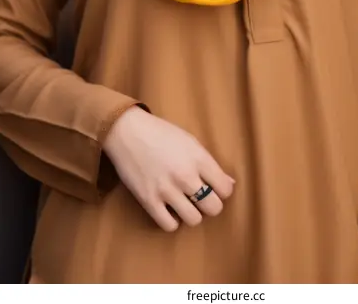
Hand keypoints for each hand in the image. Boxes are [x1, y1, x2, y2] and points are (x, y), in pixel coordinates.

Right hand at [103, 106, 234, 231]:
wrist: (127, 132)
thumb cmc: (161, 133)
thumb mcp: (190, 142)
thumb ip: (210, 164)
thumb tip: (230, 184)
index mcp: (199, 158)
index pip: (225, 189)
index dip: (222, 191)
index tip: (214, 188)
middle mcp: (186, 176)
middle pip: (213, 208)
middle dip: (210, 205)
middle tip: (201, 199)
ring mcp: (167, 190)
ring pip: (194, 220)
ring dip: (191, 214)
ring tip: (184, 204)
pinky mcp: (149, 201)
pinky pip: (169, 225)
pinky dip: (172, 221)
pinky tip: (169, 209)